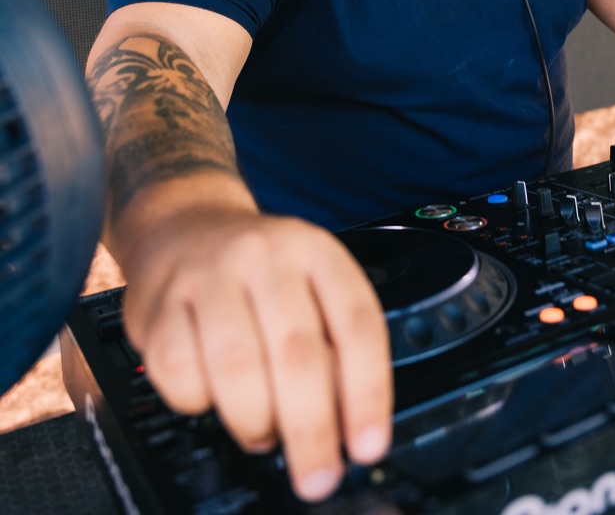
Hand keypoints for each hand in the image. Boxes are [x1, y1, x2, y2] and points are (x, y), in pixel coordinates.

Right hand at [120, 206, 391, 502]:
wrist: (185, 227)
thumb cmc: (258, 272)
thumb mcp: (311, 285)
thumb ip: (333, 342)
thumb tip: (347, 421)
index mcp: (316, 250)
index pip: (356, 323)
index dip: (368, 392)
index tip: (368, 445)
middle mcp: (265, 256)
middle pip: (298, 352)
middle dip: (312, 429)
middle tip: (318, 476)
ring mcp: (208, 275)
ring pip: (238, 368)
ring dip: (255, 421)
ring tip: (262, 434)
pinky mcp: (158, 303)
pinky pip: (179, 373)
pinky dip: (199, 402)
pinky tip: (211, 394)